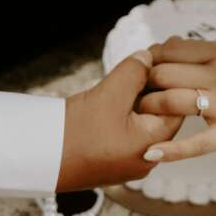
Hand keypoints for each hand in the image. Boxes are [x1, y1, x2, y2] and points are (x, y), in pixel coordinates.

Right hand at [57, 52, 182, 190]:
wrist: (38, 159)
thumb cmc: (76, 133)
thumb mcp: (110, 93)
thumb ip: (134, 71)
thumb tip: (148, 57)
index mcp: (154, 145)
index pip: (177, 106)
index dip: (170, 78)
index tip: (163, 55)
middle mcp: (145, 157)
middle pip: (159, 112)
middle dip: (153, 85)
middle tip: (147, 58)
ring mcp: (128, 160)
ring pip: (142, 120)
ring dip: (137, 96)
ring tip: (130, 71)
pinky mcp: (111, 158)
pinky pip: (127, 130)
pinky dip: (125, 110)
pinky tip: (115, 92)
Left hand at [138, 37, 215, 162]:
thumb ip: (203, 52)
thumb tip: (170, 44)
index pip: (170, 49)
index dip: (151, 60)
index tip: (144, 72)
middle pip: (164, 74)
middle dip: (144, 85)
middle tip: (137, 96)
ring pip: (171, 102)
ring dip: (150, 110)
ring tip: (142, 119)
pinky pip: (194, 143)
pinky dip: (170, 150)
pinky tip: (151, 154)